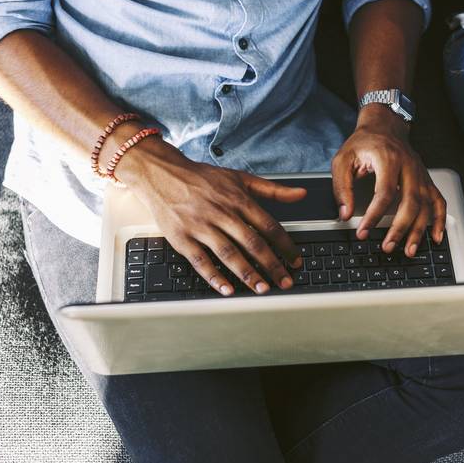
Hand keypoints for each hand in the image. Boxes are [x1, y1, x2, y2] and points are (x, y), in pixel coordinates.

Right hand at [116, 138, 304, 295]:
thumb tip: (300, 194)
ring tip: (262, 289)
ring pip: (228, 253)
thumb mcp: (240, 178)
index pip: (269, 226)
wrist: (162, 173)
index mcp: (238, 199)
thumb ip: (273, 190)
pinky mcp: (181, 237)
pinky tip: (227, 289)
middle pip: (252, 243)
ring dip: (247, 274)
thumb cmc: (203, 178)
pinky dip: (214, 277)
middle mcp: (221, 213)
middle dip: (272, 265)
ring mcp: (201, 226)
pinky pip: (200, 261)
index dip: (285, 246)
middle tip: (285, 282)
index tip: (296, 261)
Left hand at [331, 105, 446, 256]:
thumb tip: (345, 213)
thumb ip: (342, 186)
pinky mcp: (426, 180)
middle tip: (388, 246)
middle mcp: (409, 167)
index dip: (374, 216)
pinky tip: (436, 237)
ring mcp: (421, 174)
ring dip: (419, 230)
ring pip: (426, 205)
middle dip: (400, 228)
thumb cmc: (364, 142)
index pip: (384, 193)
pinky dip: (440, 220)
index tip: (363, 232)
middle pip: (411, 202)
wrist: (385, 126)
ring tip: (409, 250)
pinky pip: (439, 201)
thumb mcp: (343, 159)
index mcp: (388, 159)